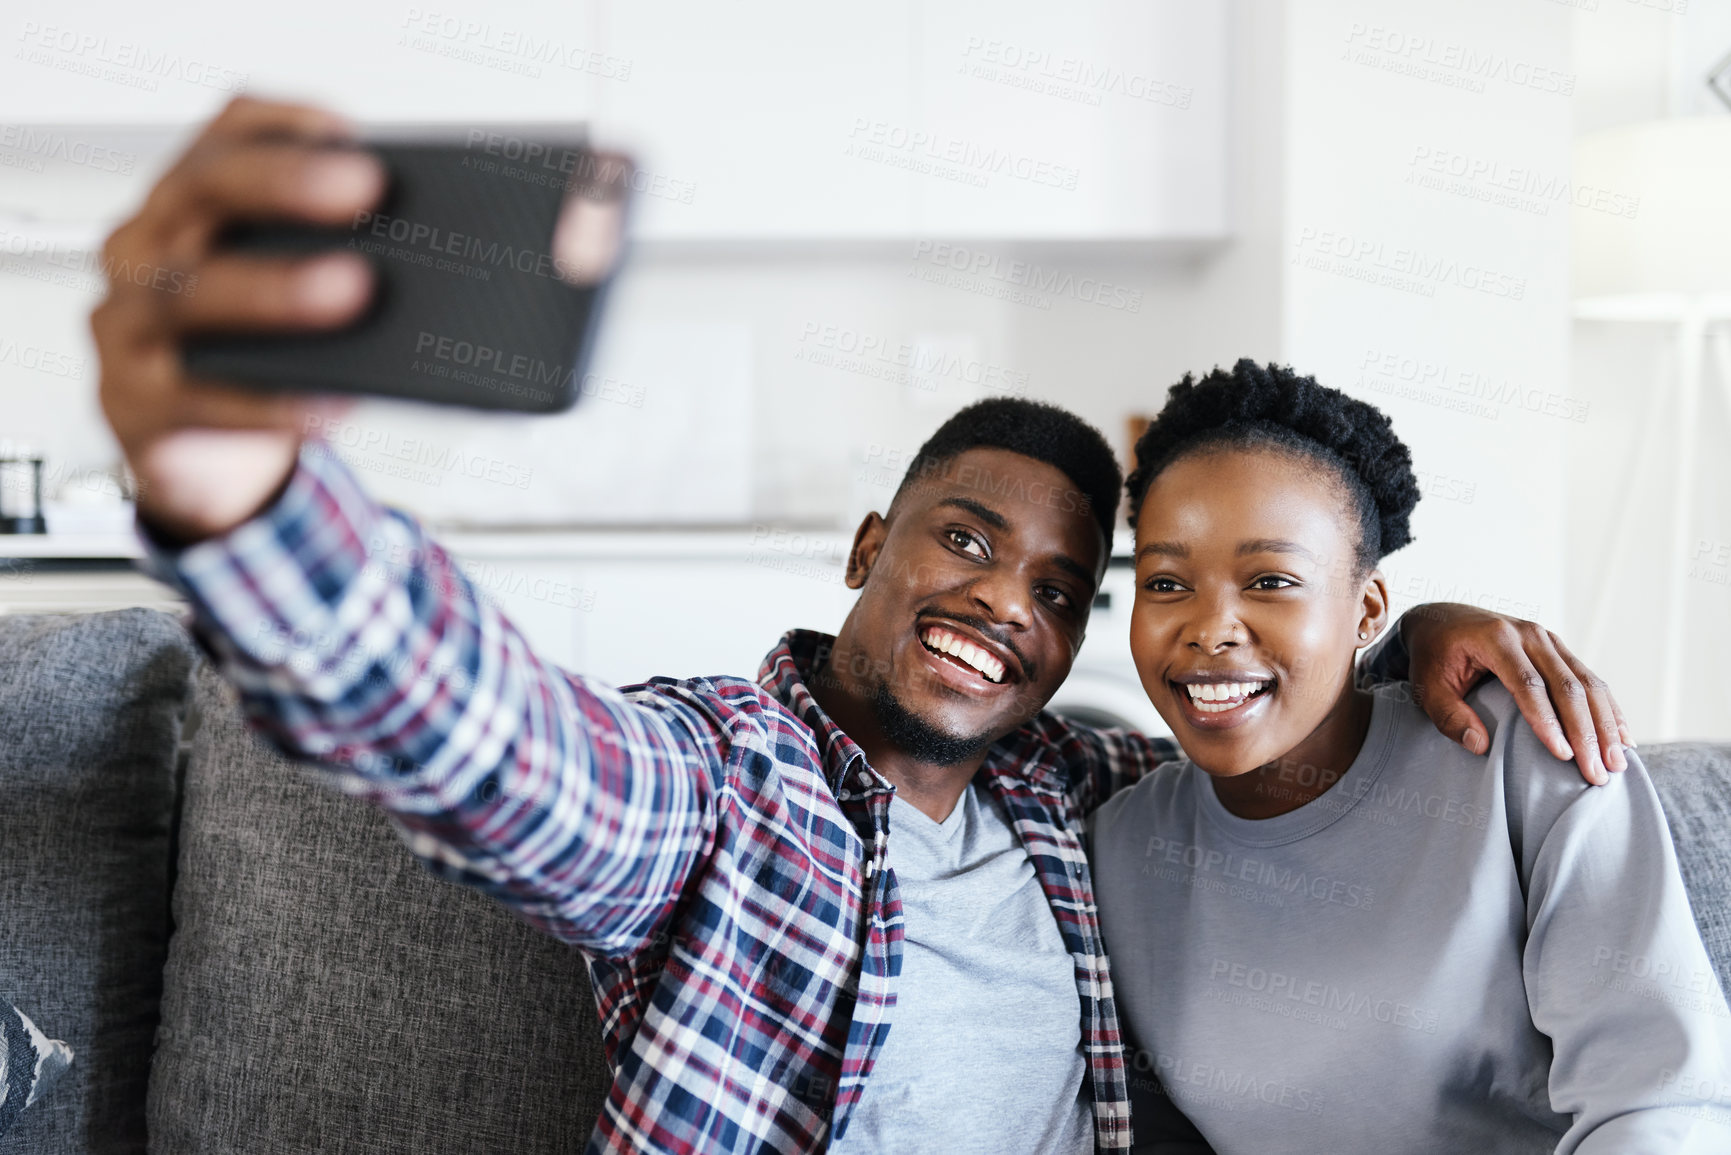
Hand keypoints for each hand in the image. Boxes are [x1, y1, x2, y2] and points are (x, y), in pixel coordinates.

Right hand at [91, 95, 384, 545]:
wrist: (203, 457)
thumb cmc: (253, 352)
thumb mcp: (286, 286)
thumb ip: (338, 254)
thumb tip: (434, 244)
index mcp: (188, 203)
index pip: (225, 135)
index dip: (283, 125)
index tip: (349, 131)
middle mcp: (147, 248)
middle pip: (206, 192)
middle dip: (286, 183)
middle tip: (364, 188)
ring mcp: (132, 323)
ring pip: (193, 294)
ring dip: (278, 289)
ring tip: (354, 290)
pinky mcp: (138, 402)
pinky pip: (203, 397)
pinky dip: (273, 401)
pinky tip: (332, 401)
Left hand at [1402, 603, 1631, 785]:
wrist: (1440, 618)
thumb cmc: (1432, 656)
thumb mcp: (1426, 687)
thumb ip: (1448, 716)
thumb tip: (1480, 746)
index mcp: (1496, 639)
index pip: (1528, 684)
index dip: (1548, 721)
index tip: (1563, 756)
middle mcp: (1529, 634)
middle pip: (1568, 685)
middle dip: (1586, 732)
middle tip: (1598, 773)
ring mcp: (1549, 639)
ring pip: (1588, 683)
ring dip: (1606, 725)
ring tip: (1617, 764)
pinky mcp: (1558, 649)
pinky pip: (1590, 679)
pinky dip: (1609, 709)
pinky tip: (1622, 738)